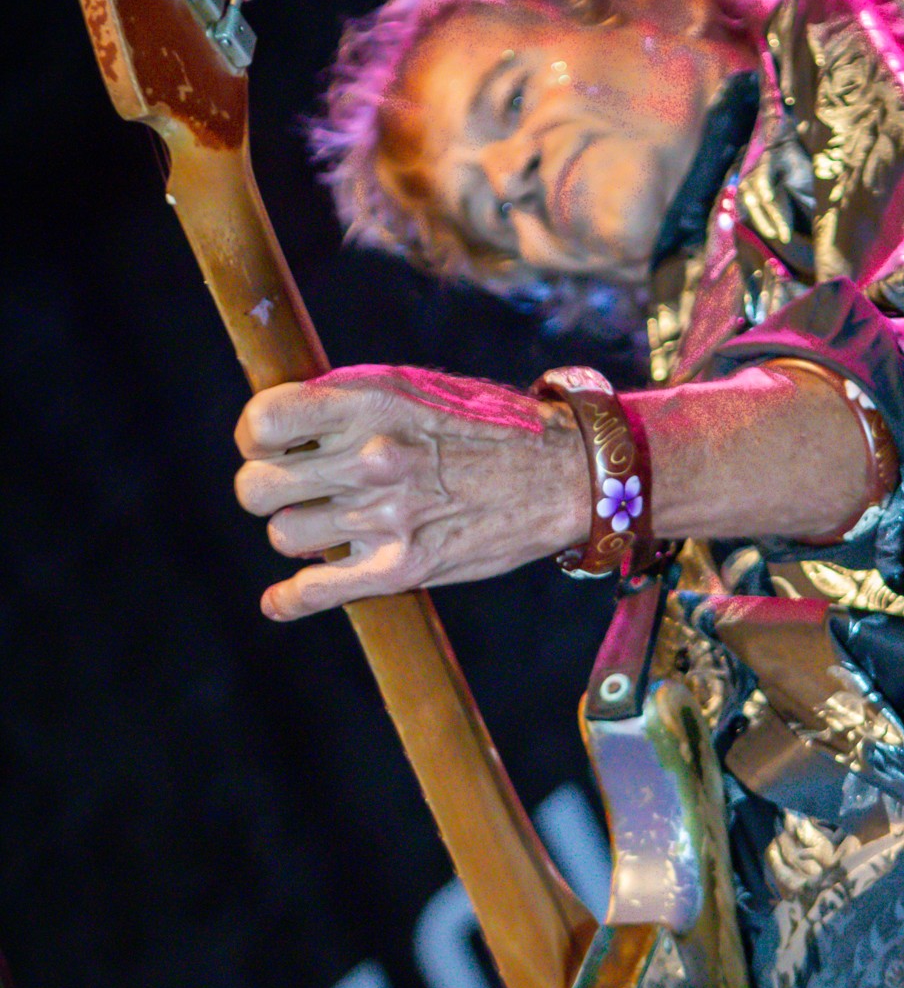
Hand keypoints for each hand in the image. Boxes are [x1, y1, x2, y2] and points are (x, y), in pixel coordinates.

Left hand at [234, 365, 589, 619]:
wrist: (562, 474)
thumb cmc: (485, 425)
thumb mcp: (413, 387)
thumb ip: (346, 401)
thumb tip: (276, 427)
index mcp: (369, 403)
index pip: (261, 425)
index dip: (257, 439)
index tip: (275, 447)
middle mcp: (370, 458)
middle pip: (258, 488)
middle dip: (267, 490)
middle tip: (298, 490)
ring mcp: (386, 516)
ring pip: (285, 536)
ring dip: (301, 533)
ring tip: (333, 525)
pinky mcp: (403, 567)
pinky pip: (317, 590)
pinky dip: (291, 600)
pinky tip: (281, 600)